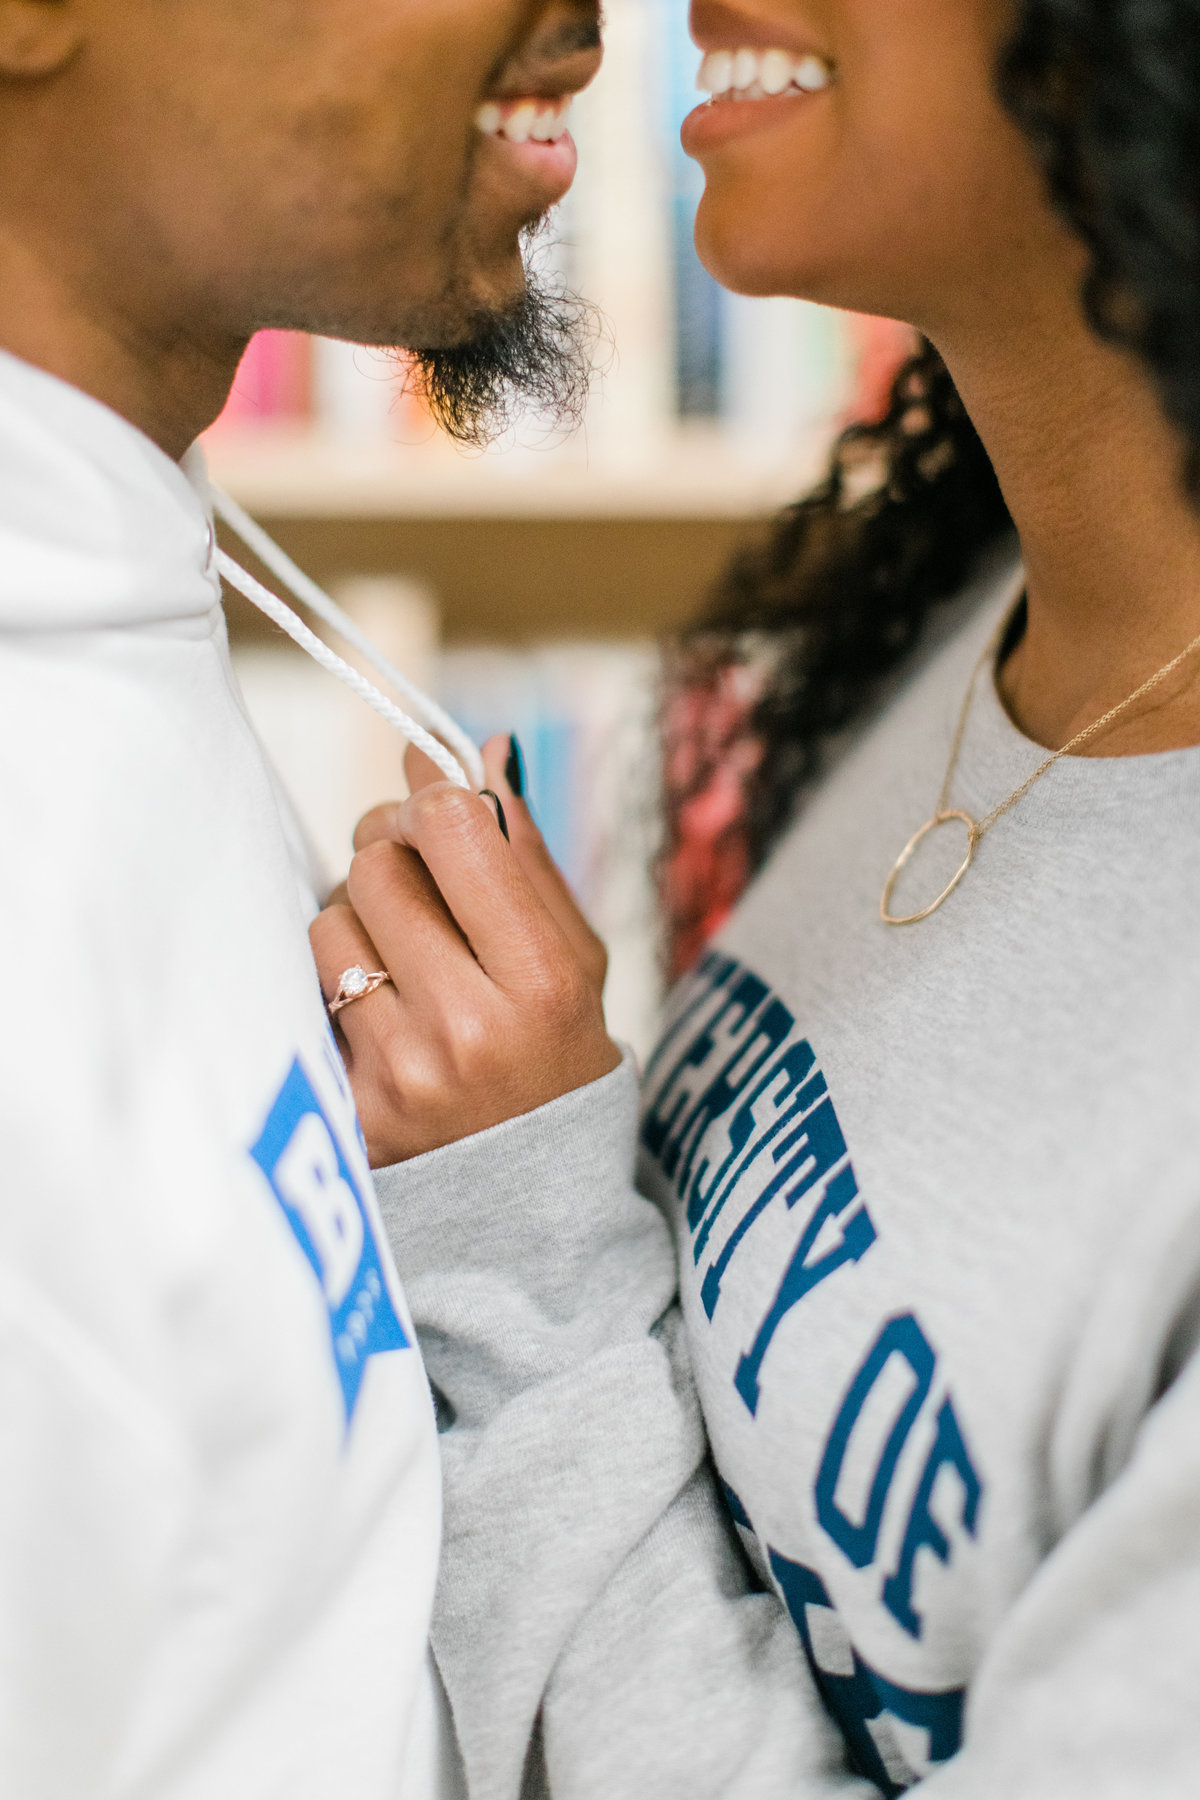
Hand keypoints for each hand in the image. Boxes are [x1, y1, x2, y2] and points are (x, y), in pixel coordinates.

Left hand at [310, 736, 620, 1165]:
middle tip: (416, 881)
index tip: (433, 809)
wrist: (537, 1204)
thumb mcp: (575, 956)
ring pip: (329, 921)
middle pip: (377, 863)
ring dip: (358, 921)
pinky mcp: (349, 1109)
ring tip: (402, 960)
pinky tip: (381, 1014)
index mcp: (542, 977)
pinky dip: (339, 985)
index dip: (430, 798)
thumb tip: (479, 751)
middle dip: (391, 854)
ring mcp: (401, 1072)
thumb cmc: (558, 1055)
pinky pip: (309, 992)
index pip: (453, 827)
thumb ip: (524, 854)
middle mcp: (469, 1025)